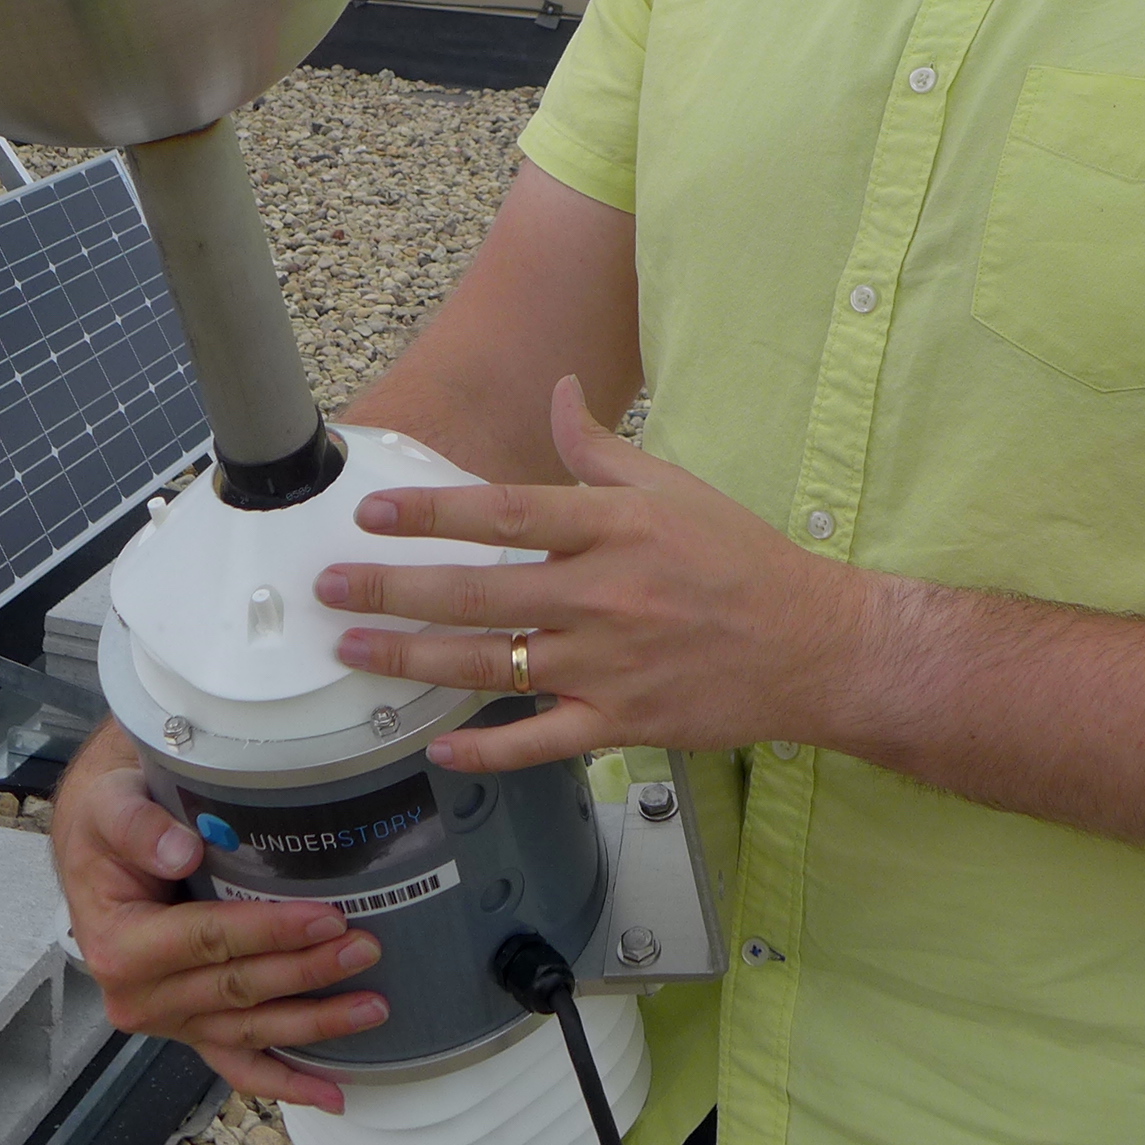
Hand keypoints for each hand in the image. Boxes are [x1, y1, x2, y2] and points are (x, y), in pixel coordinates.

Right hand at [48, 729, 390, 1110]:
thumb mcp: (109, 806)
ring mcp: (170, 1019)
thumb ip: (139, 827)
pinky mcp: (193, 1026)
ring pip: (249, 1030)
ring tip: (372, 1006)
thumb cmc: (105, 825)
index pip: (207, 939)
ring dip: (312, 1023)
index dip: (269, 932)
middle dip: (307, 972)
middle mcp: (141, 996)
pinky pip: (239, 1063)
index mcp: (120, 945)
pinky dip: (285, 1080)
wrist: (96, 847)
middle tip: (365, 948)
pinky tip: (331, 1091)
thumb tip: (181, 850)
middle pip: (238, 988)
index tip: (326, 919)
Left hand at [318, 376, 864, 770]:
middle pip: (478, 591)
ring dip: (413, 659)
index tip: (373, 513)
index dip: (431, 512)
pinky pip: (539, 742)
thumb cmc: (742, 560)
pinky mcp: (621, 722)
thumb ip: (600, 448)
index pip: (504, 511)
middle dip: (392, 590)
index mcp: (614, 528)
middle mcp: (603, 595)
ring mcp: (609, 664)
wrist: (815, 646)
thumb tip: (559, 392)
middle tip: (329, 588)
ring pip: (490, 665)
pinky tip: (437, 748)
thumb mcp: (674, 487)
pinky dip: (487, 751)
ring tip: (355, 650)